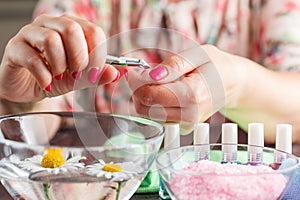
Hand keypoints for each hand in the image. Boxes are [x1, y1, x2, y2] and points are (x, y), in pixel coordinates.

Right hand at [0, 14, 118, 102]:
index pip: (92, 31)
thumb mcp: (79, 79)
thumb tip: (117, 73)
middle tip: (76, 74)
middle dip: (79, 58)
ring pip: (51, 40)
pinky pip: (33, 59)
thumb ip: (97, 75)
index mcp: (71, 27)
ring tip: (58, 76)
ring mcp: (30, 33)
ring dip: (60, 66)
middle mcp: (51, 24)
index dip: (97, 54)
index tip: (94, 73)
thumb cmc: (53, 77)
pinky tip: (47, 82)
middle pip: (72, 29)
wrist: (27, 87)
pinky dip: (44, 76)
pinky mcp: (15, 48)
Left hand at [127, 45, 246, 127]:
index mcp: (192, 96)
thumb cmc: (216, 66)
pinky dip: (152, 102)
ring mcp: (185, 123)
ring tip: (156, 80)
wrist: (232, 83)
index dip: (136, 81)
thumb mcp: (197, 54)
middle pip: (144, 108)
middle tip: (142, 73)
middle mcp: (189, 115)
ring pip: (147, 114)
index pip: (150, 94)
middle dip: (137, 89)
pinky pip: (156, 116)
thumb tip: (149, 76)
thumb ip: (173, 65)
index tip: (133, 69)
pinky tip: (163, 90)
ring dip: (144, 95)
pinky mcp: (182, 126)